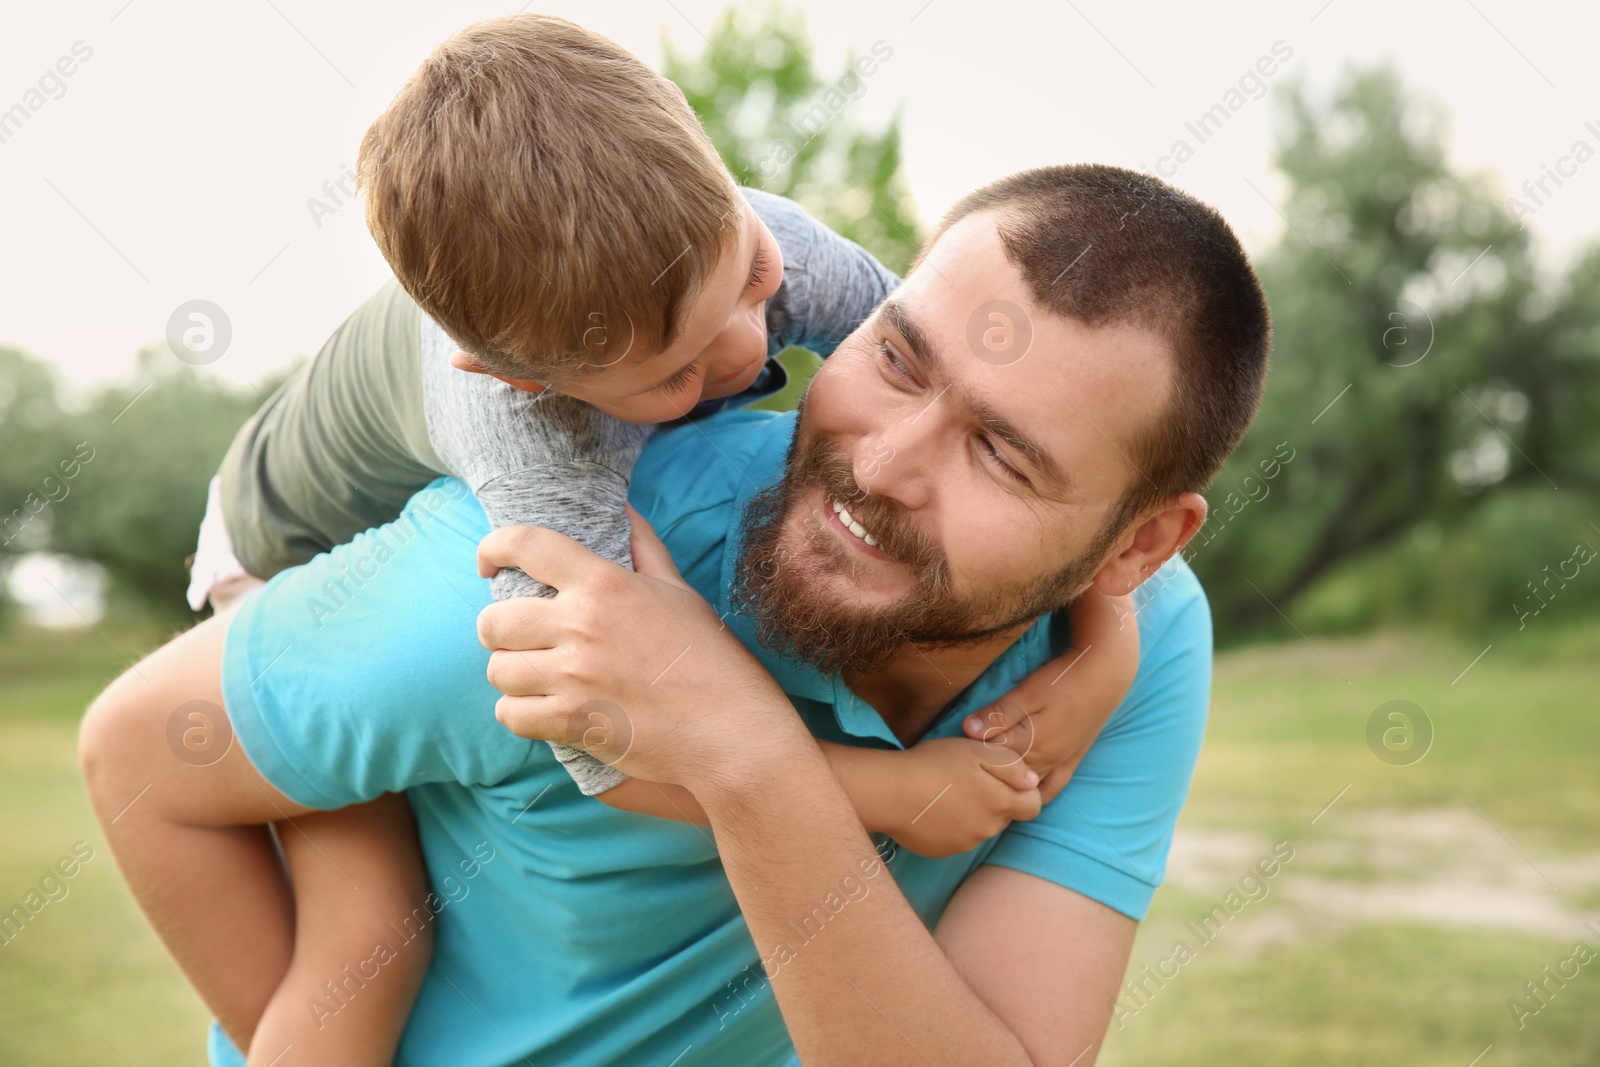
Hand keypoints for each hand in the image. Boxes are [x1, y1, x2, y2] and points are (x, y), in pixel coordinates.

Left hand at [475, 506, 804, 792]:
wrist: (731, 729)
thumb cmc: (712, 659)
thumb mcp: (680, 592)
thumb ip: (644, 548)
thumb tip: (623, 511)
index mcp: (605, 584)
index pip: (526, 544)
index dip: (493, 547)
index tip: (488, 563)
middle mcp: (581, 624)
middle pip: (493, 620)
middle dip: (499, 630)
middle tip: (520, 640)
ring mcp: (574, 676)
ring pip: (498, 671)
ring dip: (512, 676)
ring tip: (536, 679)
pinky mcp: (573, 722)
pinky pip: (510, 716)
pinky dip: (520, 716)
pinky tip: (542, 712)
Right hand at [881, 738, 1040, 858]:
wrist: (890, 792)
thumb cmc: (933, 764)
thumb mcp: (976, 751)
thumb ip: (1012, 765)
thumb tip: (1033, 781)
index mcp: (999, 803)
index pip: (1033, 806)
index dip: (1025, 791)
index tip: (1005, 777)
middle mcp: (987, 829)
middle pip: (1004, 817)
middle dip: (995, 800)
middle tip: (968, 779)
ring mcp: (964, 844)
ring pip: (980, 827)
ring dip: (973, 813)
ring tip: (947, 792)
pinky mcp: (942, 851)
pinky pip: (957, 838)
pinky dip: (951, 825)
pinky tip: (934, 807)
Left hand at [960, 589, 1137, 803]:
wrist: (1107, 675)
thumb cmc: (1063, 679)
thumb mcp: (1028, 691)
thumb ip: (999, 713)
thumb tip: (967, 730)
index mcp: (1030, 744)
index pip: (989, 761)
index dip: (968, 757)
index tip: (949, 752)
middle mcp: (1044, 761)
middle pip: (1005, 779)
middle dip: (983, 778)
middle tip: (960, 773)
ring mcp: (1059, 763)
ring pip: (1026, 788)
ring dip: (1006, 791)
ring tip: (983, 791)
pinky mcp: (1071, 760)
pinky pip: (1051, 789)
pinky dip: (1035, 797)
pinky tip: (1022, 801)